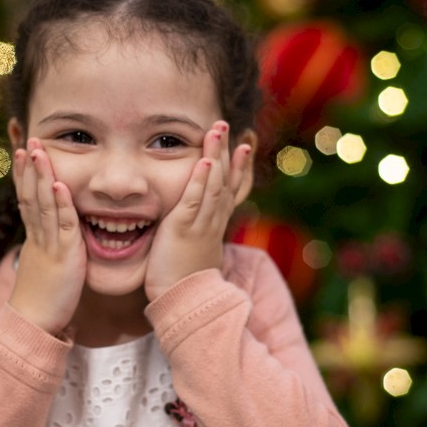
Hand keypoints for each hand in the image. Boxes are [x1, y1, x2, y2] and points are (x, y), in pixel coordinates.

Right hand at [7, 139, 85, 334]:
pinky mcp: (63, 255)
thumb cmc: (43, 298)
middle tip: (28, 140)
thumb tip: (53, 236)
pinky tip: (58, 185)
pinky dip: (60, 203)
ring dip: (40, 176)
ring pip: (43, 204)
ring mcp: (49, 244)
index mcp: (34, 237)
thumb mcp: (44, 265)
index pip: (26, 198)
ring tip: (38, 151)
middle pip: (30, 194)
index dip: (23, 174)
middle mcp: (38, 235)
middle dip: (29, 166)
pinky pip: (62, 225)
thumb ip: (49, 247)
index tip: (21, 151)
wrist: (33, 323)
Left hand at [145, 121, 252, 300]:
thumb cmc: (183, 280)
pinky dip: (200, 181)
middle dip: (227, 151)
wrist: (183, 301)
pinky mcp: (184, 229)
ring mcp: (201, 223)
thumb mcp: (194, 250)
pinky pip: (195, 200)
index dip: (238, 166)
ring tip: (216, 130)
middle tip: (228, 125)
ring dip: (215, 155)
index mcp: (215, 224)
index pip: (231, 189)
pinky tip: (204, 163)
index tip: (244, 144)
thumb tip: (190, 225)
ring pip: (213, 184)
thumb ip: (195, 233)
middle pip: (225, 179)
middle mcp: (213, 220)